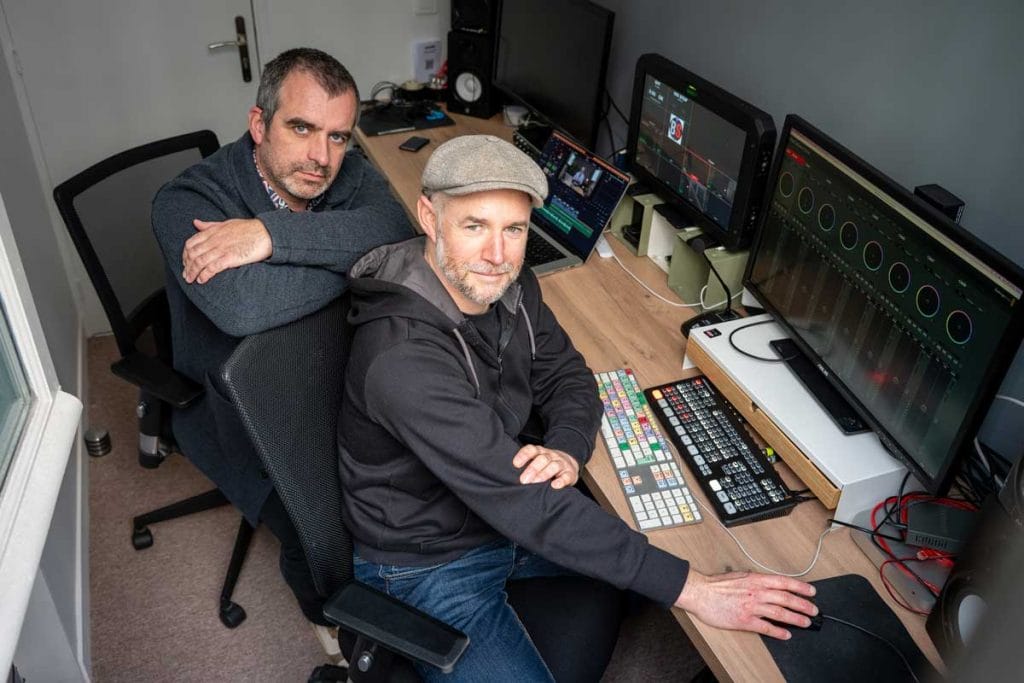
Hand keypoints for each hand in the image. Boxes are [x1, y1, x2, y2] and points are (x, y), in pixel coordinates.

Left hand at [182, 218, 271, 283]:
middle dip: (187, 266)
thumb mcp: (226, 223)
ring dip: (193, 272)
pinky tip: (202, 280)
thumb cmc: (249, 229)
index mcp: (213, 231)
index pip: (191, 243)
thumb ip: (210, 225)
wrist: (266, 233)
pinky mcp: (230, 258)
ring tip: (191, 280)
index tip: (186, 262)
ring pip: (200, 262)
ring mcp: (222, 249)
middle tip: (186, 275)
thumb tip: (196, 223)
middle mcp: (215, 240)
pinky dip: (204, 275)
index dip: (185, 254)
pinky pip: (212, 268)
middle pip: (193, 254)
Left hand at [512, 445, 579, 488]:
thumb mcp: (536, 461)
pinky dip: (561, 481)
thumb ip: (525, 465)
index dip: (523, 455)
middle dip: (532, 469)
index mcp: (540, 452)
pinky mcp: (570, 473)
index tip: (515, 464)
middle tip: (523, 480)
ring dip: (544, 474)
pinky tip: (554, 486)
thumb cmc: (546, 465)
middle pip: (542, 458)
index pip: (531, 450)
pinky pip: (566, 476)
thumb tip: (508, 474)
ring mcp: (561, 464)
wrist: (569, 463)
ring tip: (535, 483)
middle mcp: (551, 456)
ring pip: (553, 466)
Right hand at [674, 569, 817, 639]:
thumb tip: (767, 583)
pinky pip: (766, 627)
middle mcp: (757, 592)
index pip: (784, 582)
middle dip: (803, 605)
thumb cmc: (717, 585)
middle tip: (814, 610)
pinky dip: (778, 632)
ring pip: (780, 613)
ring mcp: (752, 607)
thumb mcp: (739, 576)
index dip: (800, 587)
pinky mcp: (745, 621)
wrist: (700, 592)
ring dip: (795, 618)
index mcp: (756, 580)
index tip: (811, 591)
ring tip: (805, 622)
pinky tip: (786, 635)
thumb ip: (755, 580)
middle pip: (786, 598)